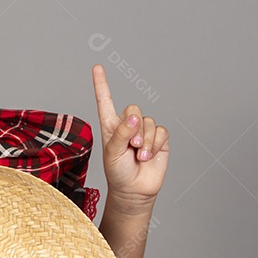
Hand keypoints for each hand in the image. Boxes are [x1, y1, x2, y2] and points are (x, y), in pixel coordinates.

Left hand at [91, 63, 168, 208]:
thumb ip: (121, 133)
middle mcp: (127, 124)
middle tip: (131, 146)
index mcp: (110, 125)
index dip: (102, 84)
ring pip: (148, 122)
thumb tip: (134, 116)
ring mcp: (144, 131)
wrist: (134, 190)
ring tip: (138, 156)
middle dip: (134, 128)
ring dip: (144, 141)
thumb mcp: (112, 153)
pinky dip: (155, 145)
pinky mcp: (159, 139)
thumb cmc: (117, 172)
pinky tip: (148, 156)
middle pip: (134, 108)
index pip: (105, 101)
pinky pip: (161, 131)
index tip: (97, 67)